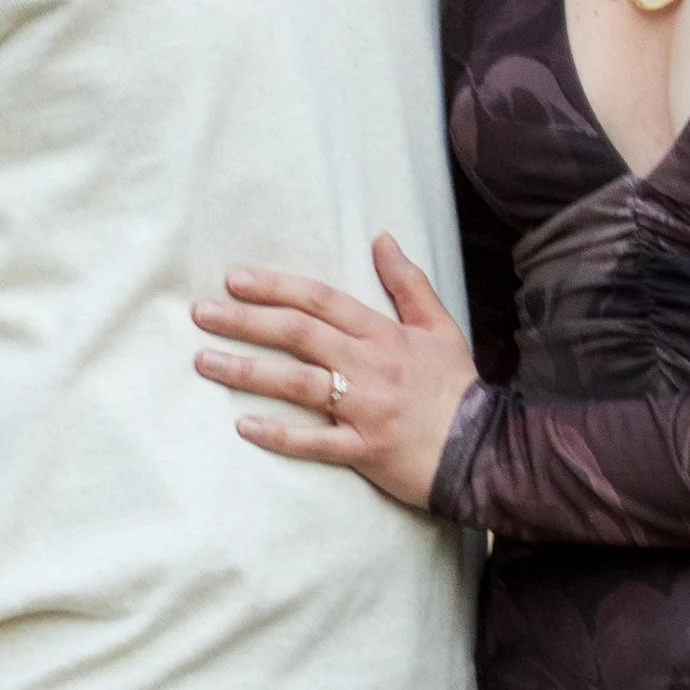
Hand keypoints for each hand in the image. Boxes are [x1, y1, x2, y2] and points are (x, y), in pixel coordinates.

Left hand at [193, 232, 476, 509]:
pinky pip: (316, 443)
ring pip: (299, 384)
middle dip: (247, 321)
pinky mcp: (366, 450)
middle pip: (300, 335)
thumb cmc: (456, 387)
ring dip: (248, 371)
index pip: (322, 301)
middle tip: (203, 313)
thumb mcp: (440, 326)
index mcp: (384, 334)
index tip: (235, 279)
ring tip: (205, 361)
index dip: (277, 287)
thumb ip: (408, 283)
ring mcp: (366, 409)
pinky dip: (280, 435)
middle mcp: (370, 366)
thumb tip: (383, 238)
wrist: (486, 449)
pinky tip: (243, 425)